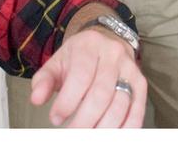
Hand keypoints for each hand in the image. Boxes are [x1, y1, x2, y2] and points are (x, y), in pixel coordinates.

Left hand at [30, 22, 146, 127]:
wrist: (106, 40)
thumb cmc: (78, 58)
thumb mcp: (57, 62)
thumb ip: (44, 80)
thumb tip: (36, 99)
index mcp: (88, 46)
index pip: (80, 77)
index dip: (68, 102)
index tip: (56, 119)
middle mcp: (113, 54)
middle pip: (101, 94)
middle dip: (84, 120)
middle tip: (72, 134)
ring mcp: (130, 68)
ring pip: (120, 104)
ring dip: (104, 128)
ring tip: (89, 138)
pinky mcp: (141, 83)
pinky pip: (137, 109)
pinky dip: (126, 128)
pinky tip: (112, 137)